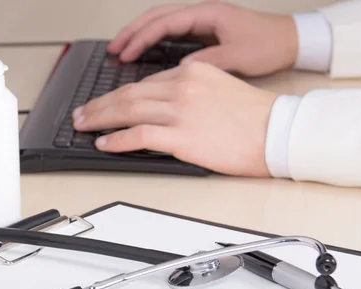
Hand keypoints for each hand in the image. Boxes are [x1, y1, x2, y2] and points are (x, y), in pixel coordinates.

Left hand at [72, 62, 277, 176]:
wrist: (278, 132)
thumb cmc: (256, 117)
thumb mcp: (221, 89)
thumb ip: (191, 91)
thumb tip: (165, 104)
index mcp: (192, 73)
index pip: (145, 83)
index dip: (120, 94)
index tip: (106, 102)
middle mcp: (182, 87)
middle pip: (130, 93)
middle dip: (100, 104)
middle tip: (83, 113)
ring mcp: (181, 111)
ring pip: (128, 111)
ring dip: (100, 119)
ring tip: (84, 126)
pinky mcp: (182, 136)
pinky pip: (138, 136)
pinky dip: (117, 140)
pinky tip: (105, 144)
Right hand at [108, 1, 297, 76]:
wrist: (289, 41)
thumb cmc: (268, 45)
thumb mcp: (239, 56)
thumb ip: (209, 62)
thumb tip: (181, 71)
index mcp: (207, 14)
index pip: (164, 22)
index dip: (141, 38)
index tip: (124, 53)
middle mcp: (201, 14)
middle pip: (156, 17)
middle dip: (132, 32)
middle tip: (112, 50)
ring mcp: (201, 23)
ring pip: (161, 24)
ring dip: (140, 36)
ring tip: (120, 51)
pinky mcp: (203, 34)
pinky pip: (171, 35)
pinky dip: (154, 43)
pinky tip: (145, 55)